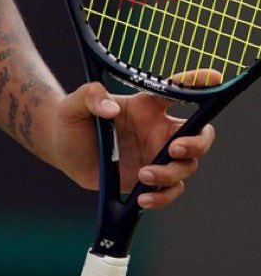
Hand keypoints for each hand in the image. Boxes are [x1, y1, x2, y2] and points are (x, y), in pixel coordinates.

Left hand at [50, 82, 215, 209]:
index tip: (213, 78)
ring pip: (185, 167)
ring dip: (170, 174)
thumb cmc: (72, 119)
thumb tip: (110, 108)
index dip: (197, 83)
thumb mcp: (75, 103)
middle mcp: (157, 130)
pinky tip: (143, 197)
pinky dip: (162, 197)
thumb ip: (91, 97)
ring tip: (144, 175)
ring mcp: (156, 156)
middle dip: (197, 143)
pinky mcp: (149, 180)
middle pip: (197, 135)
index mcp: (145, 106)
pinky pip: (169, 191)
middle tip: (175, 149)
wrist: (62, 149)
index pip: (176, 92)